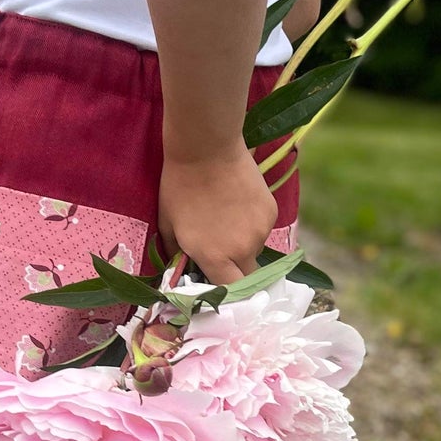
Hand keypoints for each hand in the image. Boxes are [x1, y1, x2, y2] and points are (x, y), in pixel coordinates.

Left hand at [157, 145, 279, 285]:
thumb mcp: (168, 225)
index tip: (217, 283)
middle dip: (236, 270)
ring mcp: (261, 231)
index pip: (229, 292)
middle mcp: (243, 250)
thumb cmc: (180, 186)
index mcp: (215, 257)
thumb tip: (184, 268)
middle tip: (222, 252)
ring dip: (243, 244)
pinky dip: (252, 224)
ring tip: (227, 217)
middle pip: (247, 276)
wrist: (206, 148)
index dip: (224, 292)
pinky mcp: (271, 212)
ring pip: (255, 250)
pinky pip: (263, 229)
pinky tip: (238, 203)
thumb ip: (178, 254)